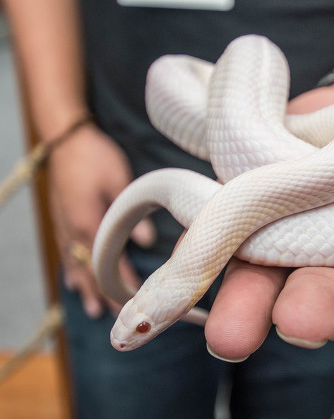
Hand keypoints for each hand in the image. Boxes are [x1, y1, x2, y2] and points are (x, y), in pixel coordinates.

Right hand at [47, 122, 153, 317]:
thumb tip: (148, 242)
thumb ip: (133, 213)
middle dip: (105, 295)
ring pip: (76, 265)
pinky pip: (67, 253)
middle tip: (118, 318)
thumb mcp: (119, 179)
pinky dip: (73, 270)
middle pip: (91, 271)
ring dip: (87, 288)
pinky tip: (76, 283)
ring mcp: (65, 226)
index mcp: (89, 222)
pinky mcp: (62, 219)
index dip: (123, 283)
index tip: (136, 301)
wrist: (65, 138)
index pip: (109, 263)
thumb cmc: (94, 156)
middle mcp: (74, 230)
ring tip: (94, 311)